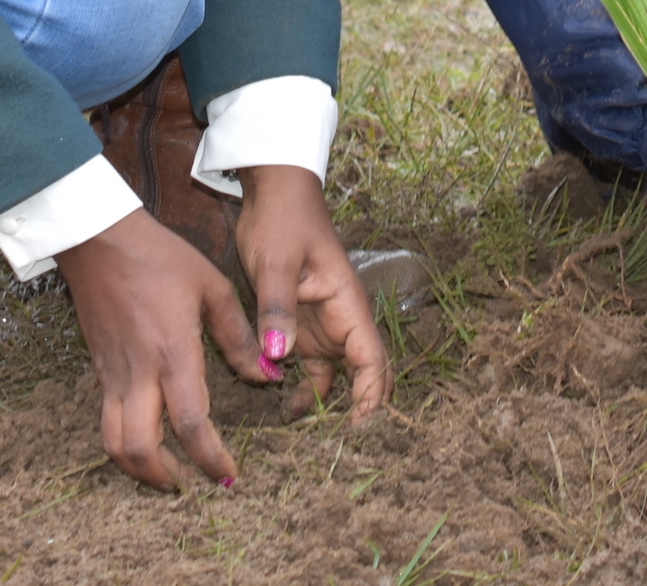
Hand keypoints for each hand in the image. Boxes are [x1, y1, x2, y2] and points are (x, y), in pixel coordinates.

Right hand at [57, 209, 266, 491]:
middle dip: (165, 479)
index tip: (228, 475)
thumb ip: (240, 336)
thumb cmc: (162, 258)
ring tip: (167, 476)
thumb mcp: (213, 288)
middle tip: (193, 486)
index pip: (191, 423)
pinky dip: (123, 444)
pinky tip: (147, 441)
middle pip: (140, 449)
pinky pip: (106, 421)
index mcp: (173, 353)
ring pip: (113, 443)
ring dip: (137, 469)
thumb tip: (268, 373)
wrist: (100, 241)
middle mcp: (138, 373)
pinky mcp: (98, 370)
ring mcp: (112, 374)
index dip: (210, 457)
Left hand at [234, 164, 390, 420]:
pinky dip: (297, 390)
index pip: (372, 361)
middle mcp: (341, 321)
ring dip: (321, 407)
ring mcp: (321, 326)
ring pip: (332, 378)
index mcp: (347, 305)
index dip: (372, 399)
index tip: (359, 433)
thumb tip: (279, 357)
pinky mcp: (299, 327)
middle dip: (353, 413)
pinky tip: (277, 408)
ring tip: (300, 442)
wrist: (273, 195)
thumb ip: (277, 309)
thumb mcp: (276, 263)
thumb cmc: (283, 221)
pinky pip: (306, 368)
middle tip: (332, 451)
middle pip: (360, 377)